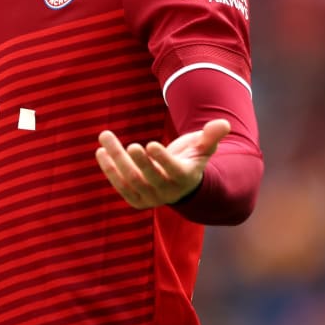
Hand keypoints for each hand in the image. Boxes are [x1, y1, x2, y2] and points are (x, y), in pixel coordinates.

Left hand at [95, 119, 230, 209]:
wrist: (180, 183)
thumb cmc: (191, 159)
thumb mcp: (202, 147)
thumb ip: (211, 136)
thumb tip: (223, 124)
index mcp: (185, 177)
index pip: (173, 171)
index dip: (162, 159)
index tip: (150, 143)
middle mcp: (167, 191)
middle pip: (148, 177)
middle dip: (137, 160)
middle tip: (129, 144)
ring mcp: (151, 198)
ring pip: (131, 180)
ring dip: (116, 159)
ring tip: (105, 137)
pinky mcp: (137, 200)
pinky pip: (120, 186)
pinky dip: (109, 169)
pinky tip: (101, 152)